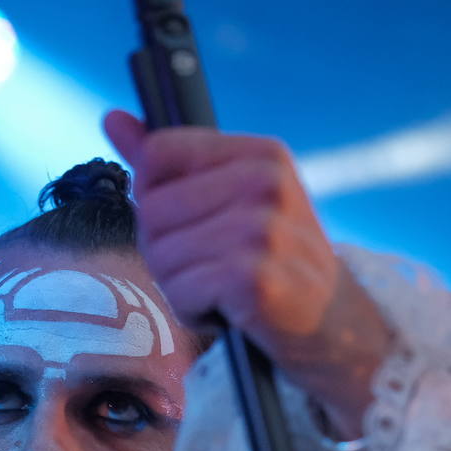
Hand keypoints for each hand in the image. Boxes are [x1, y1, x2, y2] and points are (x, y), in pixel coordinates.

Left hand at [103, 110, 393, 438]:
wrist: (338, 331)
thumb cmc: (271, 267)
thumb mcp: (227, 204)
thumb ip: (169, 162)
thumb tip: (112, 118)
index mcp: (262, 154)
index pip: (158, 153)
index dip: (156, 199)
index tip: (194, 224)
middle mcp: (267, 183)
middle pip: (152, 208)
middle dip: (166, 251)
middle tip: (212, 270)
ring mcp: (265, 230)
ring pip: (162, 253)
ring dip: (181, 286)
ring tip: (224, 293)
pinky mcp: (256, 279)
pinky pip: (182, 291)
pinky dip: (195, 312)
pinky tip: (231, 313)